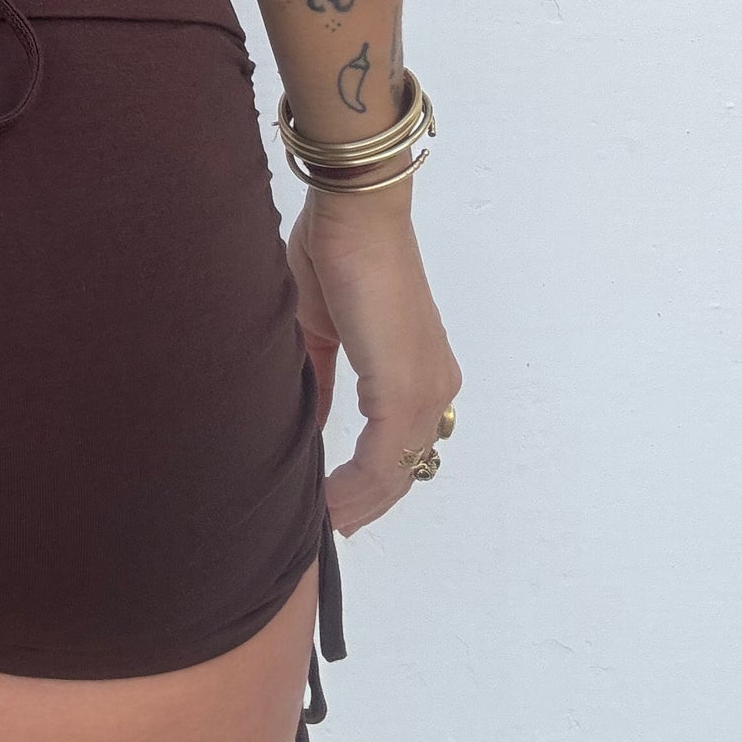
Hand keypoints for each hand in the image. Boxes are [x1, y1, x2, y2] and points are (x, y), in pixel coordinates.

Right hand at [284, 184, 460, 537]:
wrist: (354, 214)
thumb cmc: (337, 254)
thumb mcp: (321, 330)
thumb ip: (321, 380)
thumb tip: (308, 419)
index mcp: (417, 370)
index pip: (400, 445)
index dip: (369, 482)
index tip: (333, 504)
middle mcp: (433, 386)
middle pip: (404, 468)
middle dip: (366, 503)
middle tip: (328, 527)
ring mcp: (424, 389)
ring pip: (396, 470)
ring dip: (357, 502)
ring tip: (321, 522)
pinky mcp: (404, 387)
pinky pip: (383, 458)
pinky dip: (353, 486)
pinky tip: (326, 501)